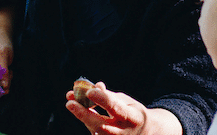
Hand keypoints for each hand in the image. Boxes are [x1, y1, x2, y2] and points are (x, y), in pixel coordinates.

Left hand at [66, 82, 182, 134]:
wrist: (147, 133)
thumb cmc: (132, 113)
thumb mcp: (126, 101)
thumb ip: (109, 96)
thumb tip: (94, 86)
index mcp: (133, 117)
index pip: (116, 108)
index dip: (102, 99)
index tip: (89, 91)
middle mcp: (125, 132)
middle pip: (102, 126)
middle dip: (84, 114)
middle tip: (70, 103)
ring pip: (96, 131)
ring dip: (82, 117)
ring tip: (72, 104)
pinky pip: (95, 134)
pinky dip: (87, 122)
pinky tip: (81, 111)